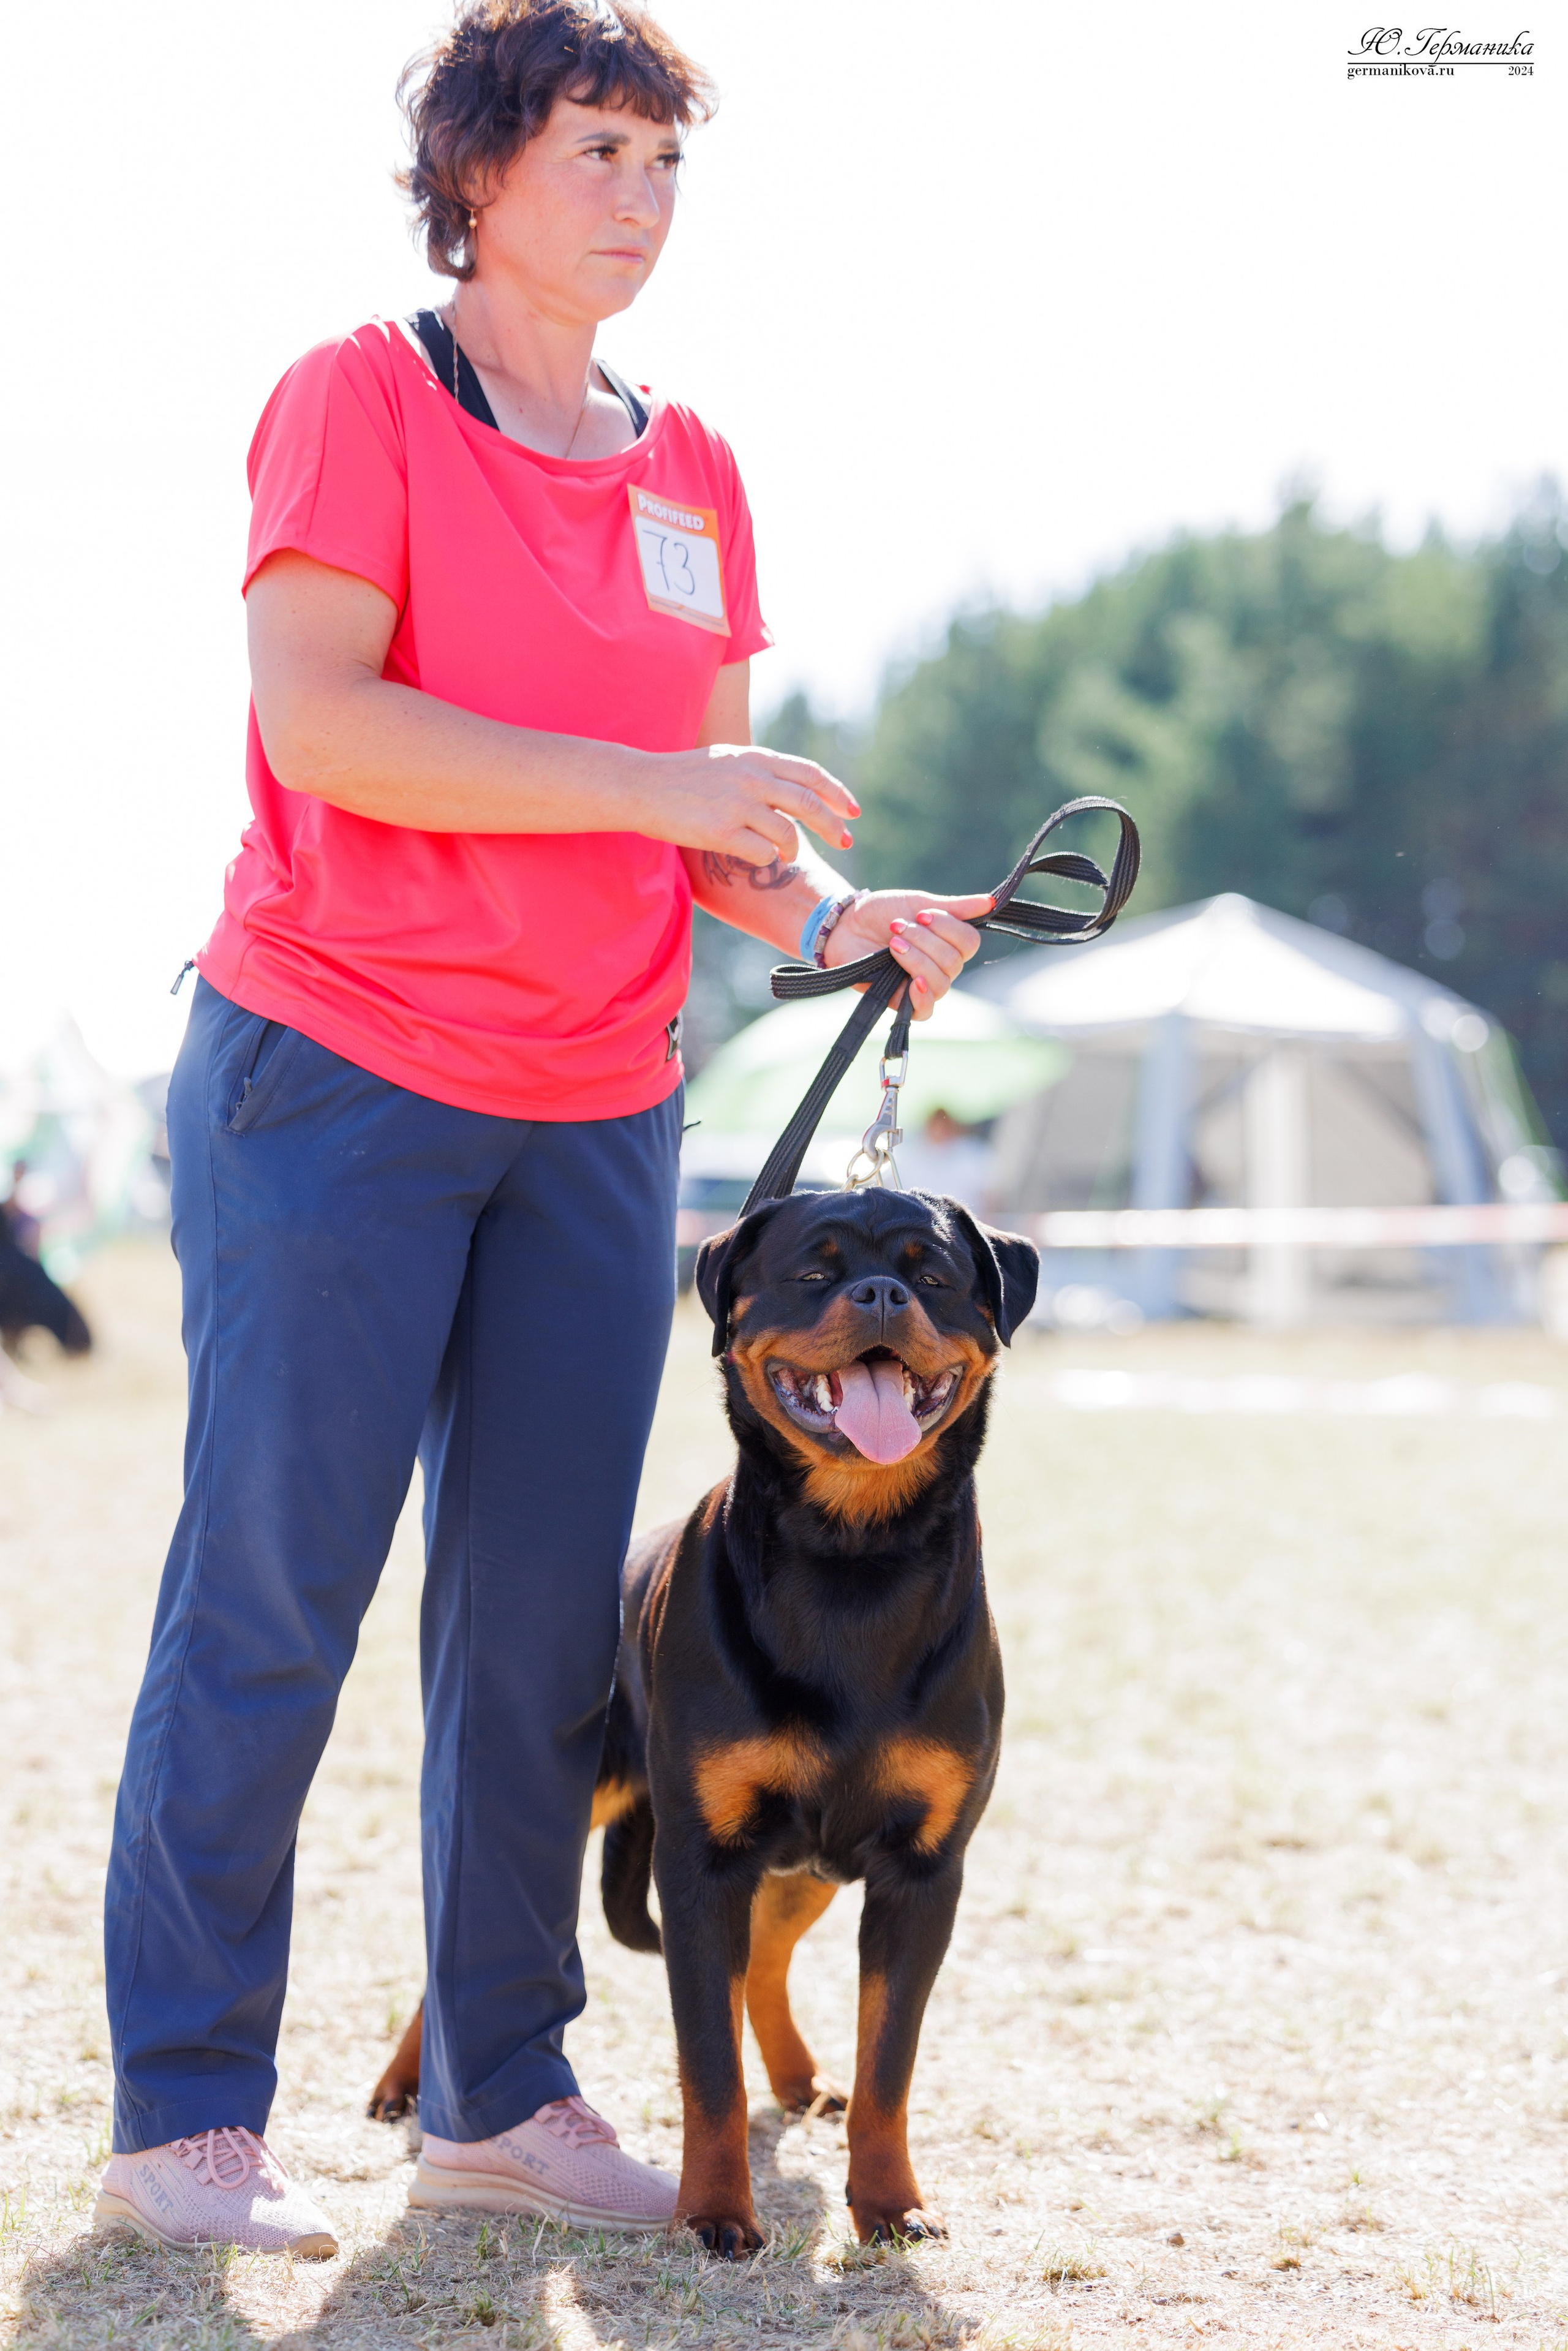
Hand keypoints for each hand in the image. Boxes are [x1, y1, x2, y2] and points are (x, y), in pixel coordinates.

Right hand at [638, 742, 858, 867]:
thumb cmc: (683, 776)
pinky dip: (766, 858)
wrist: (642, 786)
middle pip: (809, 803)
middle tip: (845, 841)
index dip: (837, 793)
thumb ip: (761, 770)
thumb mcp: (727, 760)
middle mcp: (751, 778)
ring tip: (789, 854)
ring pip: (788, 833)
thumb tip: (795, 789)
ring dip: (794, 847)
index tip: (853, 812)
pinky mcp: (721, 832)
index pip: (810, 774)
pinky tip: (756, 856)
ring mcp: (737, 805)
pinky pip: (762, 853)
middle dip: (833, 825)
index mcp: (756, 758)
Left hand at [825, 890, 993, 1020]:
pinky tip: (913, 982)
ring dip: (915, 959)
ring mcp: (923, 986)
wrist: (844, 926)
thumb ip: (954, 907)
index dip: (948, 928)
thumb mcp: (918, 902)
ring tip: (892, 943)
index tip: (921, 914)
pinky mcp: (902, 1003)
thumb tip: (991, 902)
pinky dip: (922, 997)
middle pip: (954, 962)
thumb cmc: (881, 913)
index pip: (969, 942)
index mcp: (948, 942)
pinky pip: (926, 1011)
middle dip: (924, 941)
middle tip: (897, 927)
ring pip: (940, 982)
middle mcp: (941, 967)